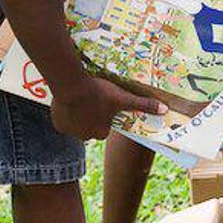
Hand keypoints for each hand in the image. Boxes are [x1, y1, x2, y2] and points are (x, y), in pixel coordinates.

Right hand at [50, 73, 166, 140]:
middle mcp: (86, 137)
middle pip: (90, 126)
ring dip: (78, 114)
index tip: (102, 103)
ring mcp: (70, 132)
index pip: (104, 126)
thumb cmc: (99, 93)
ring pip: (76, 123)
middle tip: (90, 99)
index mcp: (101, 133)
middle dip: (90, 115)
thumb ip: (143, 105)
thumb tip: (165, 110)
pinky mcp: (58, 125)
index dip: (104, 114)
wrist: (71, 85)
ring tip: (79, 98)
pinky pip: (62, 120)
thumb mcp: (123, 98)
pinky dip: (64, 112)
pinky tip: (68, 101)